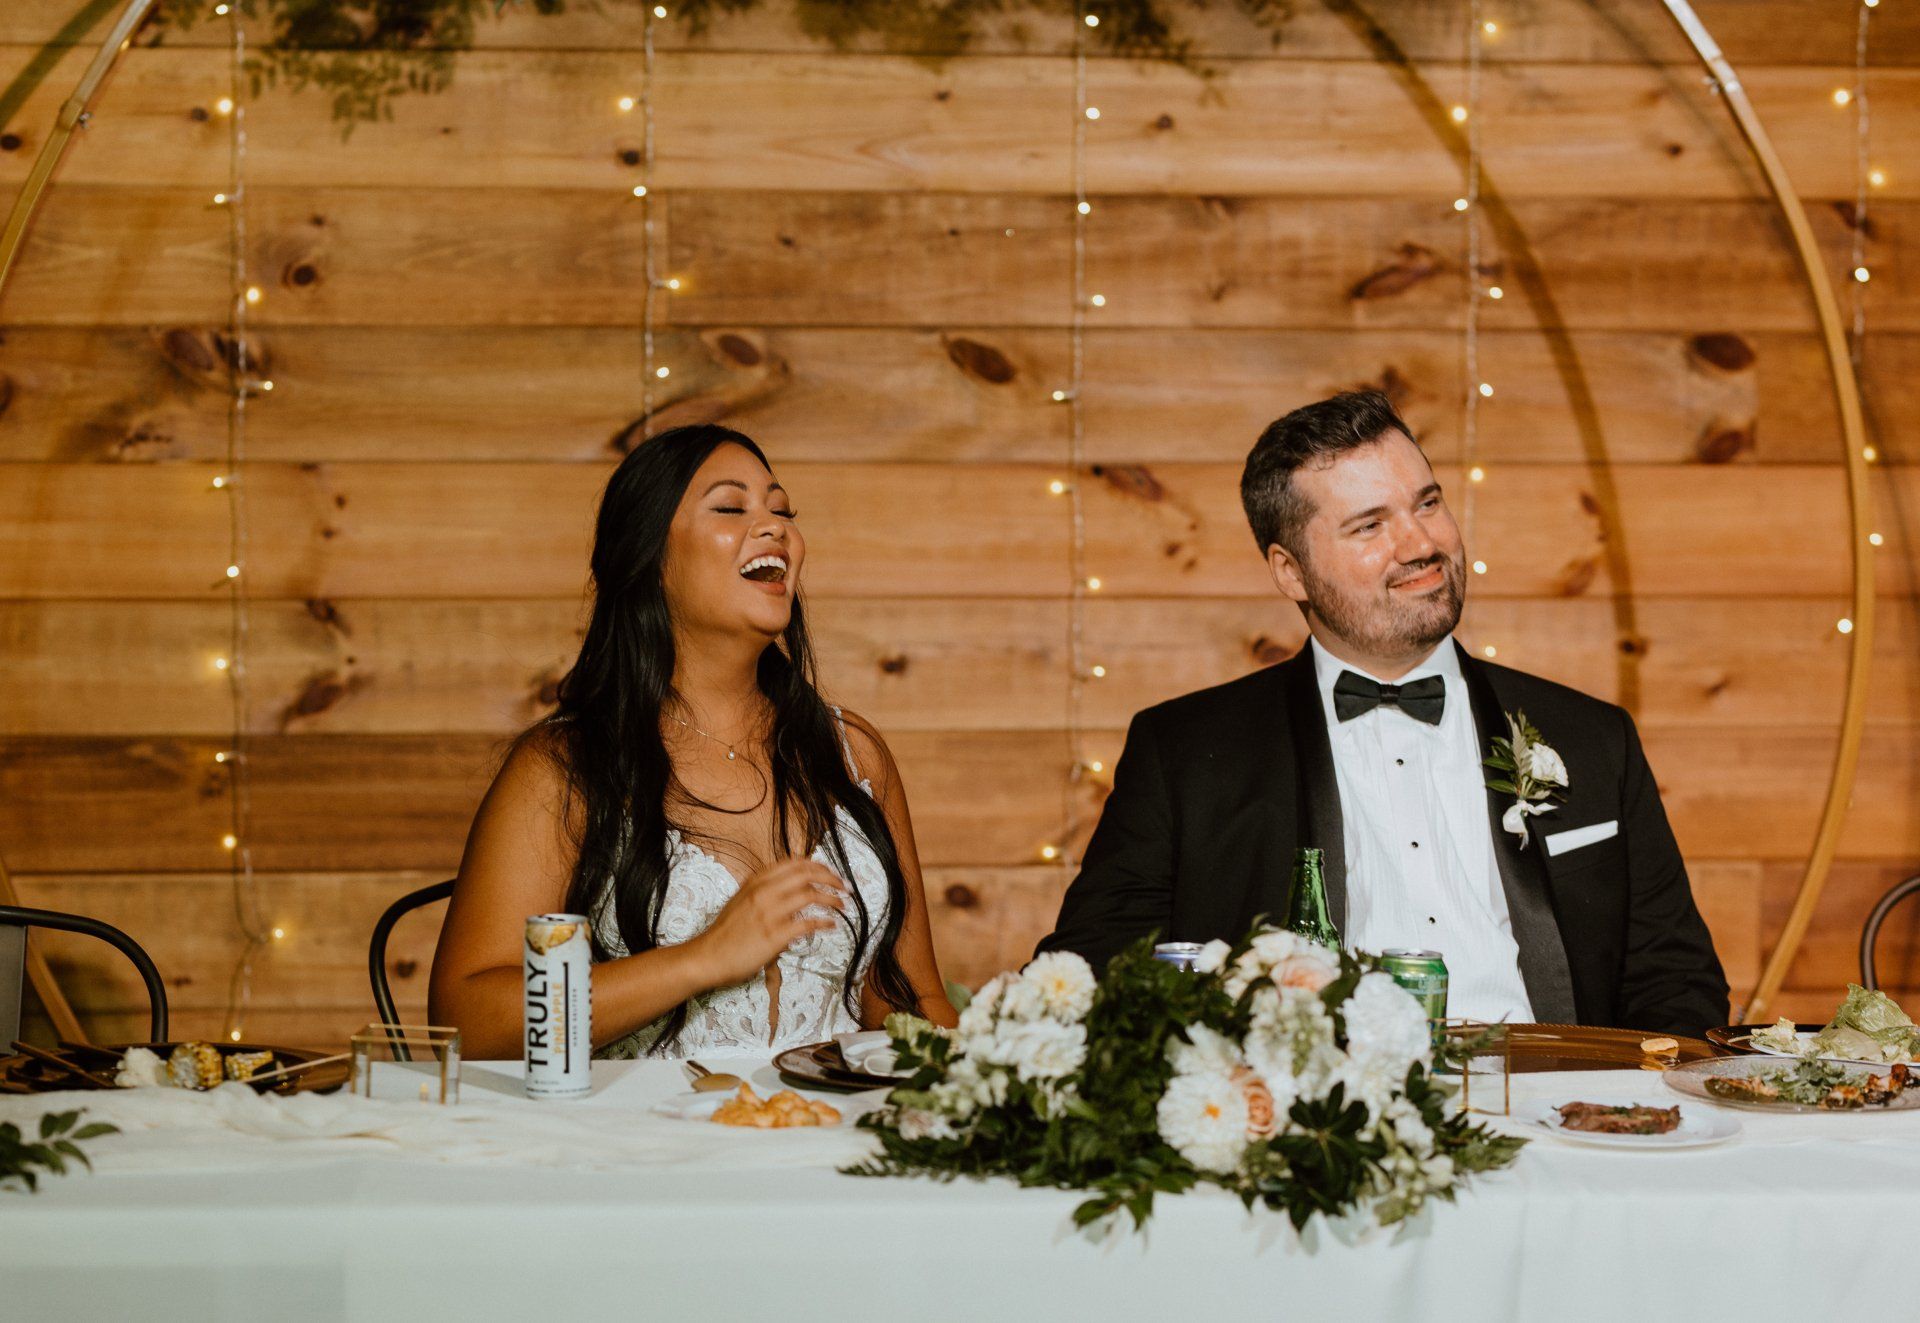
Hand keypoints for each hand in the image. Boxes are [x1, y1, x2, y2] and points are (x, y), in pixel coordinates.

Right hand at [689, 858, 846, 987]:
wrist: (707, 956)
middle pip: (807, 874)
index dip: (818, 866)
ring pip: (811, 895)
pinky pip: (808, 924)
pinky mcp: (774, 935)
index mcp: (756, 881)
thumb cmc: (725, 932)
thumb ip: (764, 891)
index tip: (831, 872)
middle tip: (844, 887)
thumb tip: (791, 888)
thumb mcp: (742, 900)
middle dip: (831, 878)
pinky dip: (824, 923)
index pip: (795, 863)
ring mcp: (769, 913)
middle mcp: (763, 892)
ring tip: (842, 905)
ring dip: (832, 899)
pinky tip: (832, 925)